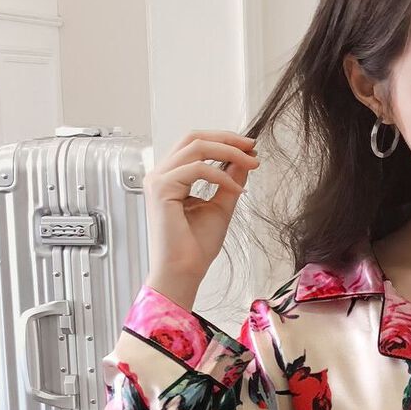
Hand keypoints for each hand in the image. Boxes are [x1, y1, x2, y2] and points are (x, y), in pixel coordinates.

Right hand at [142, 129, 260, 284]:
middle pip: (194, 138)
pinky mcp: (161, 189)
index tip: (250, 147)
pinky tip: (237, 188)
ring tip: (251, 163)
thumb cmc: (196, 247)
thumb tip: (244, 160)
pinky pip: (197, 169)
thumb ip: (230, 180)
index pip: (195, 144)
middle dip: (227, 139)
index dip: (224, 140)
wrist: (184, 271)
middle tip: (252, 146)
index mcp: (172, 177)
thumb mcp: (221, 205)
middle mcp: (161, 174)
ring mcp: (158, 180)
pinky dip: (221, 176)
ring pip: (195, 147)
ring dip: (228, 152)